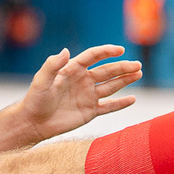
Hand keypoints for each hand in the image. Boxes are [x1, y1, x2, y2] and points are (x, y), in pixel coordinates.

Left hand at [20, 46, 140, 136]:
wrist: (34, 123)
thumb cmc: (35, 99)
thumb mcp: (41, 80)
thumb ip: (52, 65)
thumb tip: (66, 50)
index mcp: (73, 70)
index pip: (93, 56)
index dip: (107, 52)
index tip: (120, 50)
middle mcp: (83, 81)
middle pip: (107, 71)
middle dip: (123, 67)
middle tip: (137, 65)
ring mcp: (88, 96)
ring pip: (111, 86)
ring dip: (125, 80)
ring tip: (139, 73)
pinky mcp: (90, 111)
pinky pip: (109, 106)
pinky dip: (120, 103)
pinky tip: (132, 99)